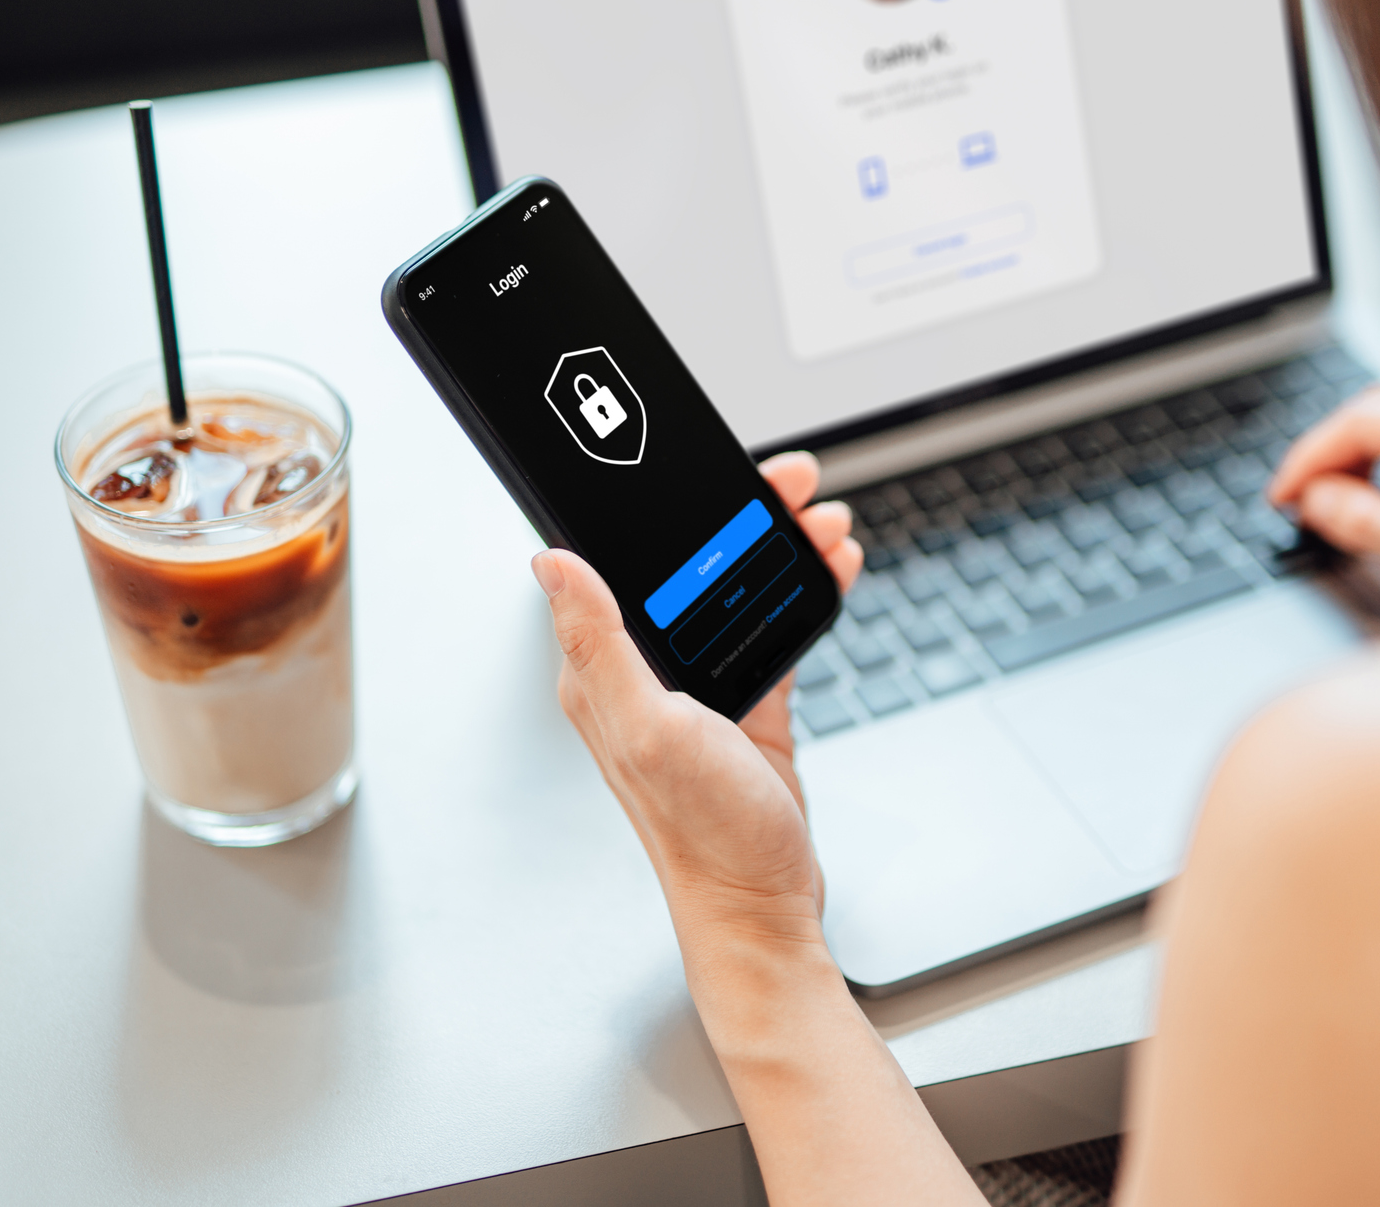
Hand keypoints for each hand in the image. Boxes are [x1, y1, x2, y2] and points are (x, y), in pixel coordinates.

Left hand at [533, 452, 862, 934]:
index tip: (721, 470)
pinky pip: (771, 628)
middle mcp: (646, 674)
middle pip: (693, 565)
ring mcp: (699, 690)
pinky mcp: (746, 707)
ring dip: (782, 549)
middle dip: (746, 515)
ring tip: (824, 524)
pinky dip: (801, 593)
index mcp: (604, 671)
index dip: (674, 509)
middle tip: (794, 483)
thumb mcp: (648, 728)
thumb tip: (549, 561)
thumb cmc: (703, 835)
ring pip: (738, 589)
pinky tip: (830, 571)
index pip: (627, 561)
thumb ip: (599, 642)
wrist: (764, 908)